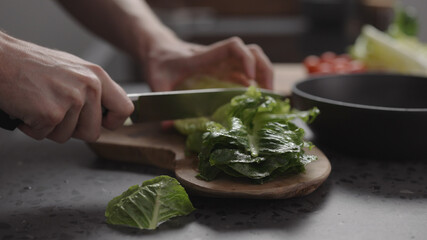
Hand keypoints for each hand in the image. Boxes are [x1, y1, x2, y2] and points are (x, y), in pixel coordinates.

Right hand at [0, 33, 133, 142]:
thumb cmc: (32, 65)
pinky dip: (33, 128)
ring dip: (50, 128)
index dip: (113, 122)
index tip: (103, 124)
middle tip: (55, 111)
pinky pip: (46, 136)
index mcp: (97, 76)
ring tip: (39, 104)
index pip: (125, 109)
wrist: (0, 59)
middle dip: (72, 130)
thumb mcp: (73, 71)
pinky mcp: (52, 113)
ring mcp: (71, 100)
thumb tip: (108, 114)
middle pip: (93, 132)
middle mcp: (89, 86)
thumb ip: (92, 91)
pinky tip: (28, 108)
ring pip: (68, 137)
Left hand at [144, 37, 273, 90]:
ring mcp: (223, 63)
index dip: (246, 59)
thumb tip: (168, 126)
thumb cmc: (159, 61)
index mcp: (204, 57)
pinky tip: (255, 98)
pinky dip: (256, 82)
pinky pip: (246, 72)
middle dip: (265, 70)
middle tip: (267, 93)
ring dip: (265, 75)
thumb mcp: (156, 81)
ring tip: (267, 96)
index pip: (233, 47)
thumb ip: (162, 100)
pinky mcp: (224, 70)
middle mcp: (219, 58)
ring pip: (254, 60)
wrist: (158, 49)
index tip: (249, 78)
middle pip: (253, 52)